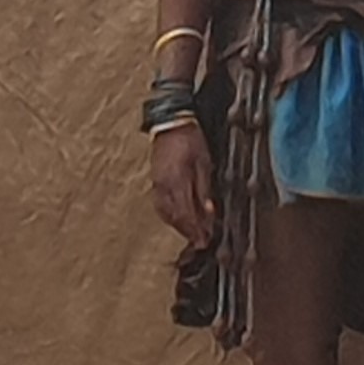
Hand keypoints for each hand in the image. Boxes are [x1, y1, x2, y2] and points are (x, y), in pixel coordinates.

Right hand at [151, 122, 215, 246]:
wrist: (171, 123)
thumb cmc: (191, 140)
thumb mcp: (204, 163)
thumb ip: (204, 189)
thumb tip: (209, 212)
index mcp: (177, 180)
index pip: (186, 213)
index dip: (196, 229)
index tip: (204, 241)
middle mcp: (163, 185)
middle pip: (175, 216)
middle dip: (188, 231)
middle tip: (201, 241)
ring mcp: (156, 183)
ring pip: (166, 213)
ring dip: (179, 226)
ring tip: (191, 233)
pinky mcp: (154, 181)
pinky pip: (160, 205)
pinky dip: (169, 215)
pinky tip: (177, 219)